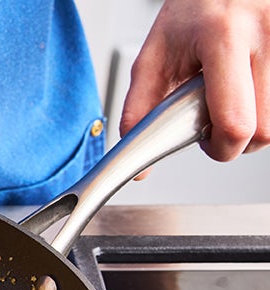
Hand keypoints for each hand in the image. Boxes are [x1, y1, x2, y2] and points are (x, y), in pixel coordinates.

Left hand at [120, 0, 269, 161]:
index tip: (208, 141)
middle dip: (239, 139)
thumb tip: (141, 166)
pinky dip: (268, 103)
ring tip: (234, 96)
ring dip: (257, 120)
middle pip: (265, 129)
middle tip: (220, 119)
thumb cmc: (194, 12)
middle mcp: (266, 32)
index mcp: (223, 37)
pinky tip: (251, 85)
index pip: (235, 122)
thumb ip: (141, 109)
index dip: (221, 147)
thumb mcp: (156, 55)